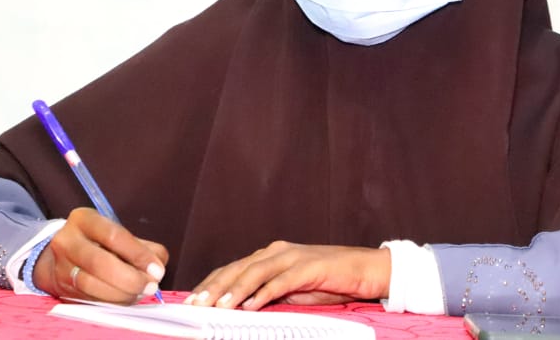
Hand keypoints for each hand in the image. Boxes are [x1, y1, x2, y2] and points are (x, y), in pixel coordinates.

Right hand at [32, 207, 167, 303]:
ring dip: (123, 294)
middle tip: (151, 286)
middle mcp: (67, 241)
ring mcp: (61, 267)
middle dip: (130, 279)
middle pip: (100, 263)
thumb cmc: (96, 241)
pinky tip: (126, 299)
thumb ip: (142, 247)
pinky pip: (89, 299)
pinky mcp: (62, 289)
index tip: (157, 269)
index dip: (138, 254)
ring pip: (92, 285)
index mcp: (84, 220)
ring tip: (141, 293)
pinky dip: (112, 302)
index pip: (113, 236)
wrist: (56, 256)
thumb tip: (157, 267)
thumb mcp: (117, 232)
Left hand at [186, 241, 390, 309]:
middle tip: (195, 304)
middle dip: (214, 286)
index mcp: (272, 255)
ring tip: (216, 305)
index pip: (233, 268)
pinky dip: (263, 293)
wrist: (367, 270)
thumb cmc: (331, 280)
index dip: (212, 283)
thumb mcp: (293, 290)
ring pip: (255, 272)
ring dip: (233, 290)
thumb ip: (269, 293)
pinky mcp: (309, 267)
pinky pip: (281, 281)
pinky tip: (250, 305)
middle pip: (238, 268)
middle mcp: (278, 251)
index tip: (192, 300)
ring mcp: (293, 257)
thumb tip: (241, 308)